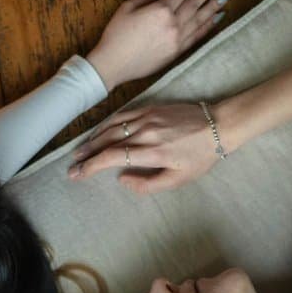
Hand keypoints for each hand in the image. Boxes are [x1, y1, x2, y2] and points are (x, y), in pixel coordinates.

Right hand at [67, 103, 221, 193]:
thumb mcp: (179, 179)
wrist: (219, 125)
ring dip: (93, 139)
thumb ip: (148, 184)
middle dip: (87, 155)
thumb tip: (121, 180)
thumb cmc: (200, 157)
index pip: (113, 158)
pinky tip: (98, 132)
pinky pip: (122, 115)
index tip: (78, 174)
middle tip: (72, 165)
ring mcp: (147, 117)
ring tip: (80, 151)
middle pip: (107, 142)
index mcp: (152, 152)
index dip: (92, 166)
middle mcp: (145, 132)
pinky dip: (106, 124)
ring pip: (112, 127)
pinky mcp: (151, 108)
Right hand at [85, 0, 230, 90]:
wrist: (113, 65)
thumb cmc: (116, 35)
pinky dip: (209, 26)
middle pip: (195, 3)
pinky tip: (217, 18)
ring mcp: (177, 39)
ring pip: (201, 19)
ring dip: (214, 6)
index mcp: (160, 10)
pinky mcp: (177, 52)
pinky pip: (197, 36)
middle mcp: (173, 24)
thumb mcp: (127, 8)